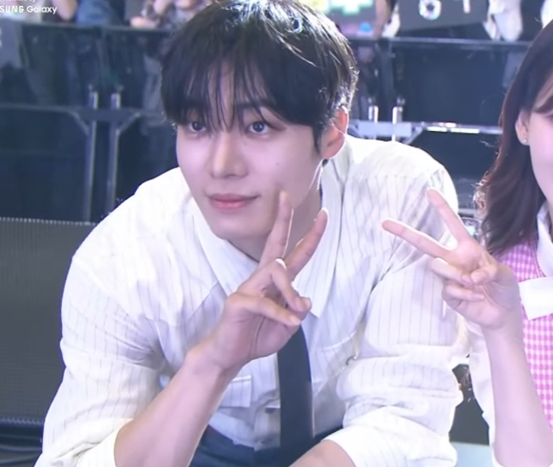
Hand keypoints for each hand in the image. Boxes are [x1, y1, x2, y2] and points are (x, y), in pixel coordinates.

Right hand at [199, 192, 327, 376]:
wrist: (230, 355)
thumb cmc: (257, 336)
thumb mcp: (287, 326)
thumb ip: (297, 312)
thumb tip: (304, 301)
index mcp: (276, 282)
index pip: (294, 253)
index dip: (310, 235)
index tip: (322, 214)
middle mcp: (262, 278)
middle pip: (275, 244)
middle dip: (282, 219)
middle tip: (286, 197)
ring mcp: (248, 287)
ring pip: (275, 272)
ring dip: (291, 291)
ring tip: (297, 310)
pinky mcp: (238, 302)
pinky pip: (265, 303)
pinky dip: (281, 314)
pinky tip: (289, 322)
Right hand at [382, 189, 520, 330]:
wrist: (503, 313)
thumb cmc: (504, 287)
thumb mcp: (505, 274)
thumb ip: (490, 270)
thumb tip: (470, 276)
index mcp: (468, 248)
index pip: (453, 225)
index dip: (442, 208)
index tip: (429, 191)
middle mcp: (454, 259)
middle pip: (425, 243)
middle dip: (405, 232)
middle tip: (385, 222)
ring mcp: (449, 277)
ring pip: (437, 266)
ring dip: (455, 274)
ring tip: (473, 283)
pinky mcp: (448, 294)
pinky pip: (449, 289)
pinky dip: (466, 293)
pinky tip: (477, 297)